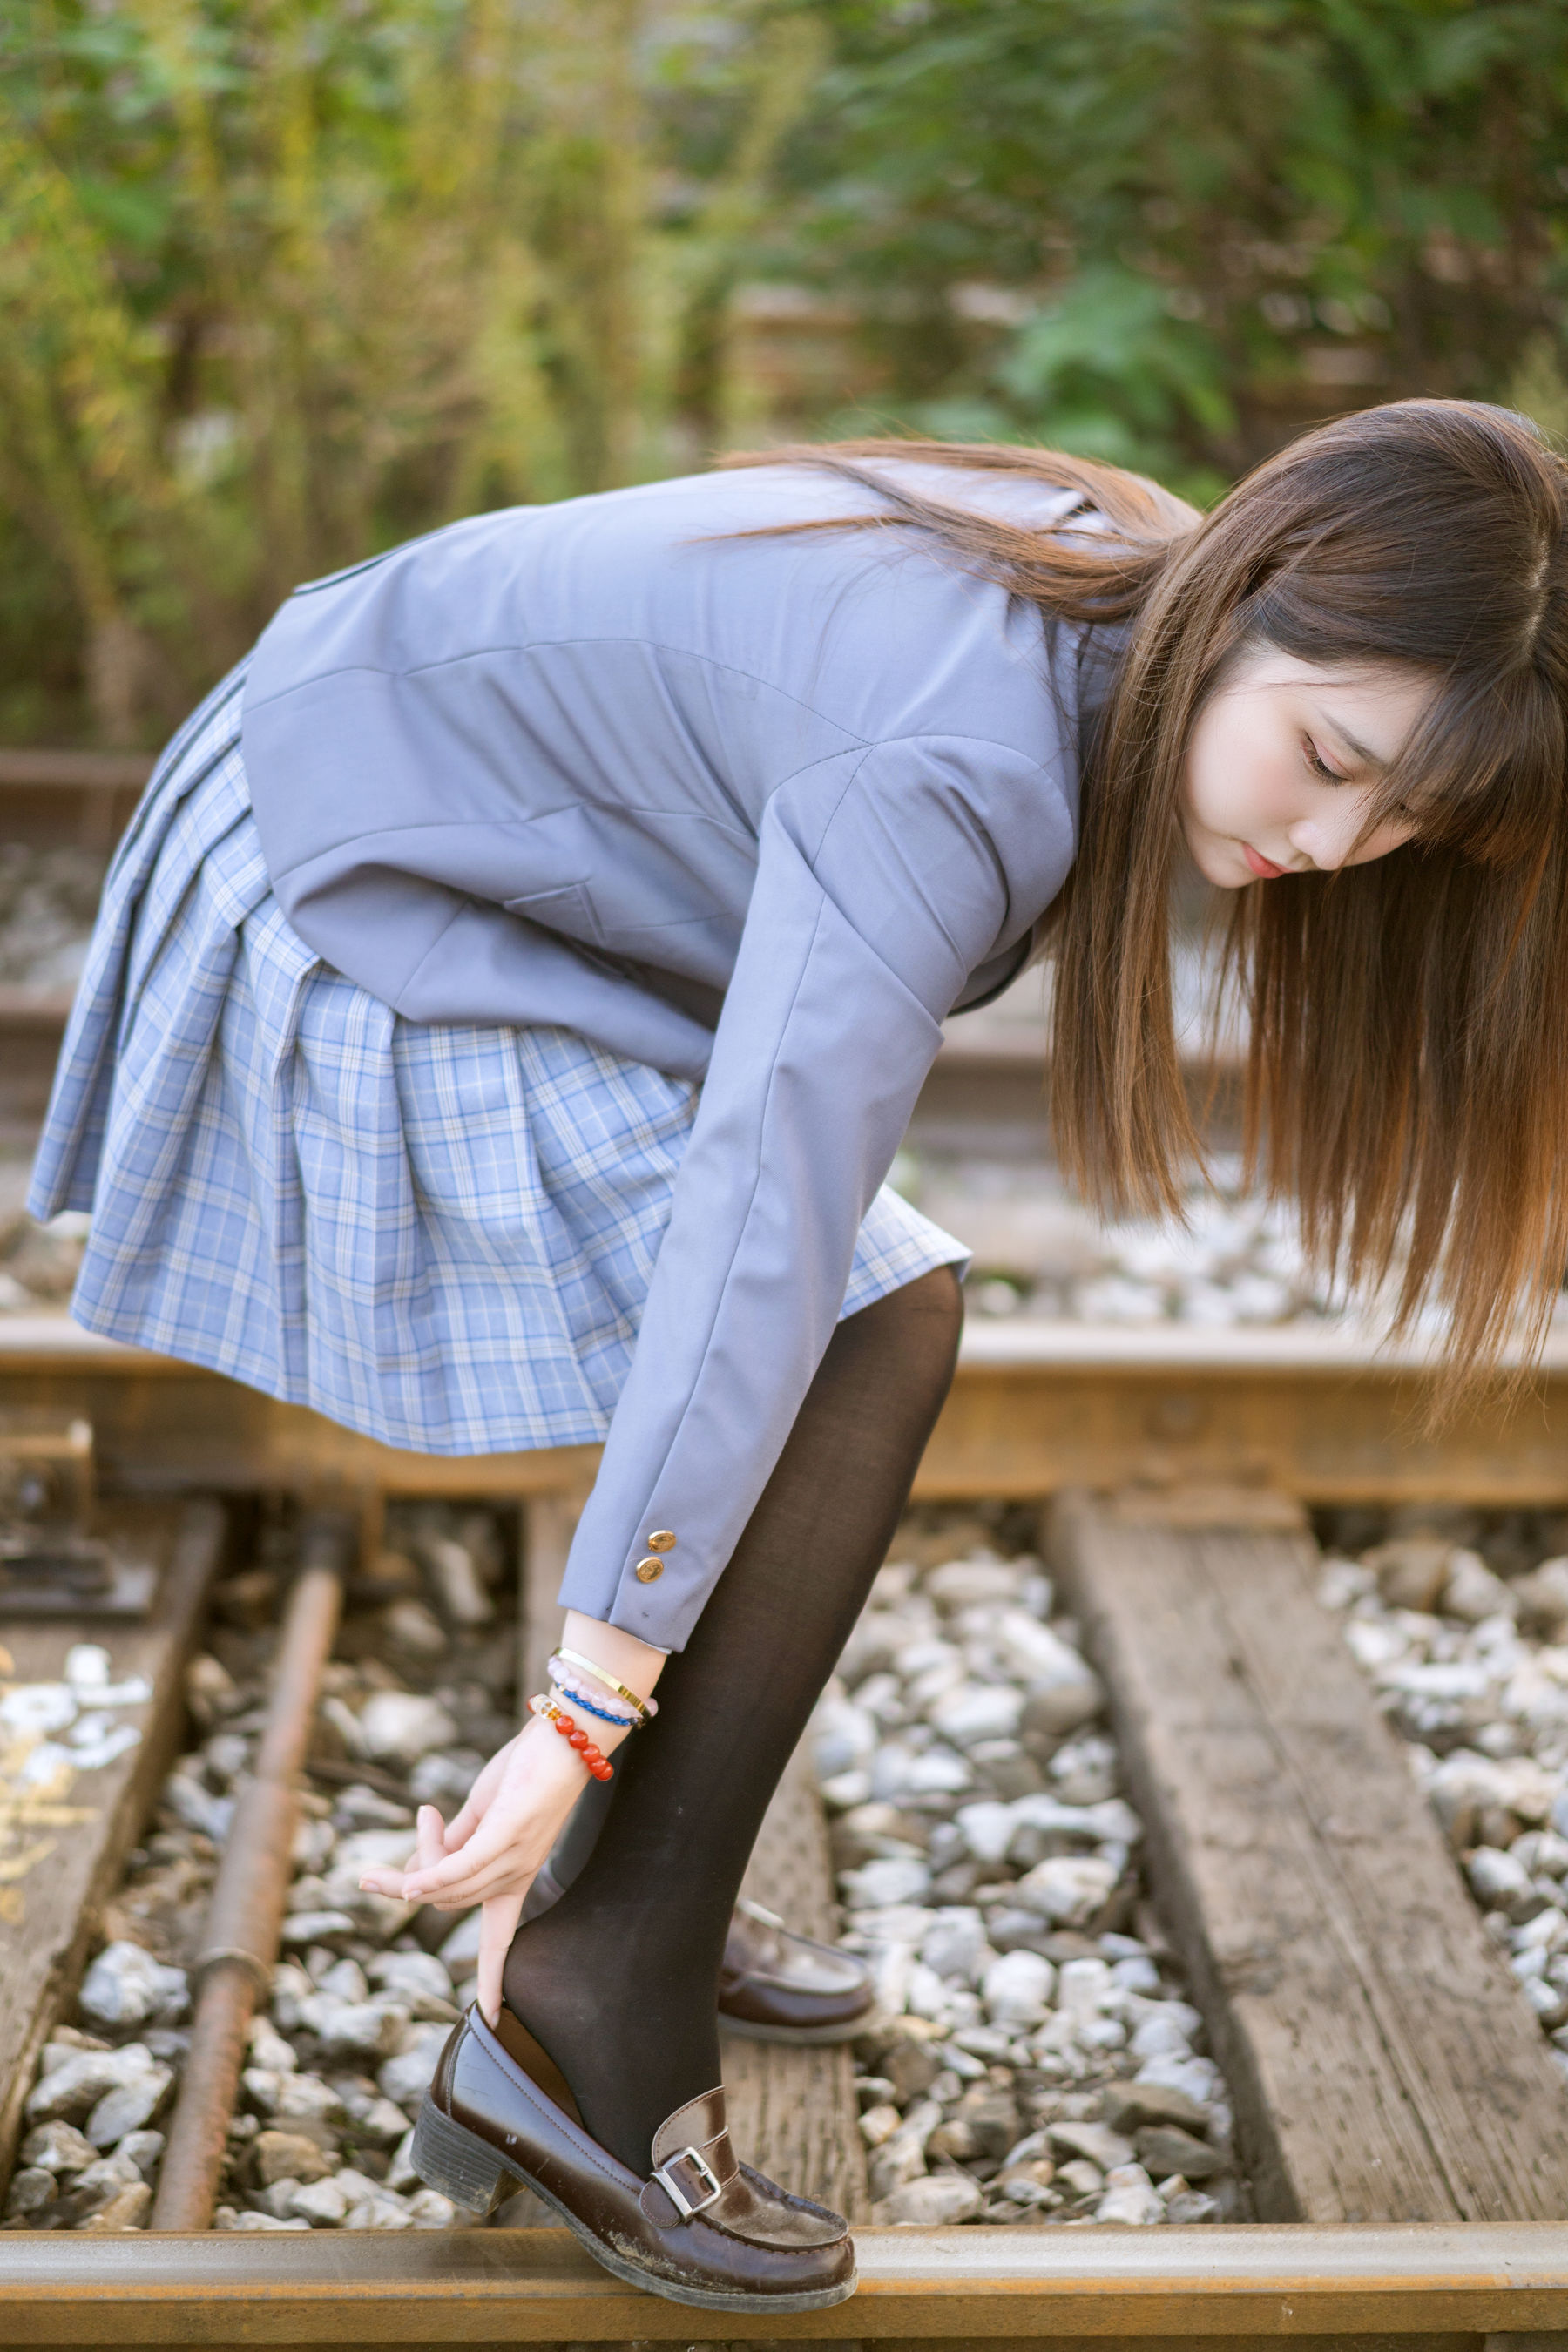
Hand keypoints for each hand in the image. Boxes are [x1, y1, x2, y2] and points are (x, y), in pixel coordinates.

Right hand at [357, 1718, 592, 2023]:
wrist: (566, 1734)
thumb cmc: (527, 1769)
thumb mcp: (486, 1813)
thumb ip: (455, 1842)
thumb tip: (422, 1867)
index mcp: (513, 1877)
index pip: (500, 1941)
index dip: (491, 1979)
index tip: (491, 2018)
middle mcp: (514, 1876)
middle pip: (443, 1899)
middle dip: (407, 1881)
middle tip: (393, 1853)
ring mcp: (511, 1859)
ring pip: (442, 1885)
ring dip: (406, 1873)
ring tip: (408, 1830)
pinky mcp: (505, 1836)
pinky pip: (455, 1871)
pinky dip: (427, 1878)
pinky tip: (404, 1884)